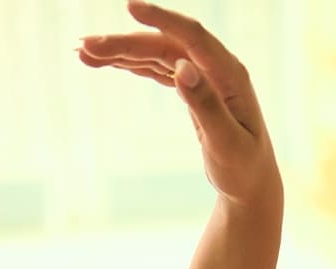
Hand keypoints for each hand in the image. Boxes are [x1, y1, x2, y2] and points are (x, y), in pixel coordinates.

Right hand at [77, 1, 281, 210]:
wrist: (251, 184)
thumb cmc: (243, 168)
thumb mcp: (226, 144)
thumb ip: (206, 106)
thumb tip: (182, 68)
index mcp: (229, 74)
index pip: (192, 36)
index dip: (161, 19)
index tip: (129, 7)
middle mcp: (215, 68)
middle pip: (164, 44)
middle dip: (125, 43)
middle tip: (85, 47)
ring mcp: (202, 75)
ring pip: (156, 54)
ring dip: (121, 52)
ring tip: (84, 53)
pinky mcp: (191, 87)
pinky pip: (157, 69)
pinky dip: (132, 65)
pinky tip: (108, 62)